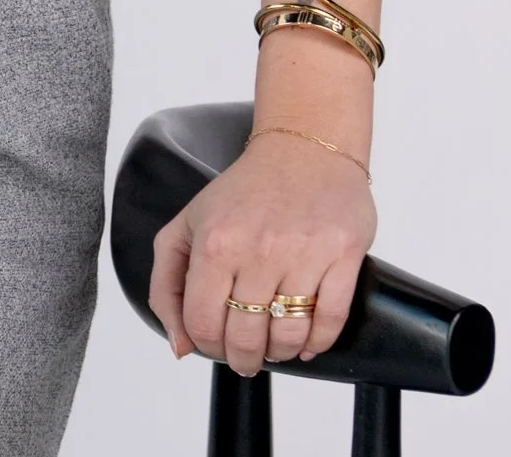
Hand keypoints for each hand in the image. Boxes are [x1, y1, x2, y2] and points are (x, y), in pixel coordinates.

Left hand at [147, 132, 375, 375]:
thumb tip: (180, 345)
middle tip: (245, 358)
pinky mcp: (343, 255)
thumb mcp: (186, 226)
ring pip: (288, 334)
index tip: (215, 344)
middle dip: (243, 358)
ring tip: (274, 348)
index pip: (202, 321)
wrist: (303, 150)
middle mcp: (257, 250)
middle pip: (246, 336)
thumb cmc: (243, 192)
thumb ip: (167, 285)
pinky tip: (304, 343)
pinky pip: (330, 320)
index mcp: (214, 243)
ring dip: (279, 353)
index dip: (206, 344)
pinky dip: (316, 343)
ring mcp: (303, 254)